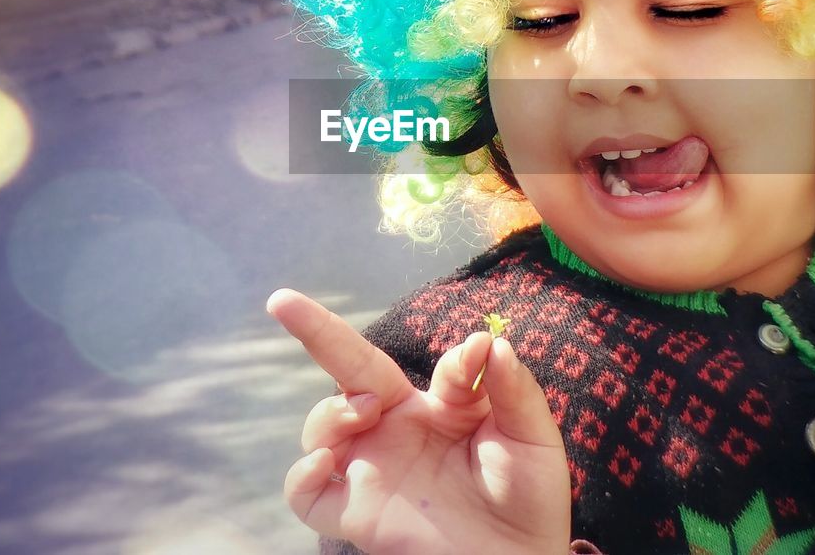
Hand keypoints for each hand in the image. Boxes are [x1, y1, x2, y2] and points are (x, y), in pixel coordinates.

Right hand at [267, 288, 571, 554]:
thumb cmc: (529, 500)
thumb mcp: (532, 437)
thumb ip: (513, 389)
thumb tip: (488, 340)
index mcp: (437, 406)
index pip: (433, 364)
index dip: (453, 358)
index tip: (480, 353)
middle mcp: (396, 430)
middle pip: (346, 371)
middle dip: (315, 330)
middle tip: (282, 301)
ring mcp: (373, 470)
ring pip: (322, 428)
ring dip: (330, 411)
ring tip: (363, 409)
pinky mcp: (359, 514)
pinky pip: (306, 495)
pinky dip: (301, 475)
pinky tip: (324, 460)